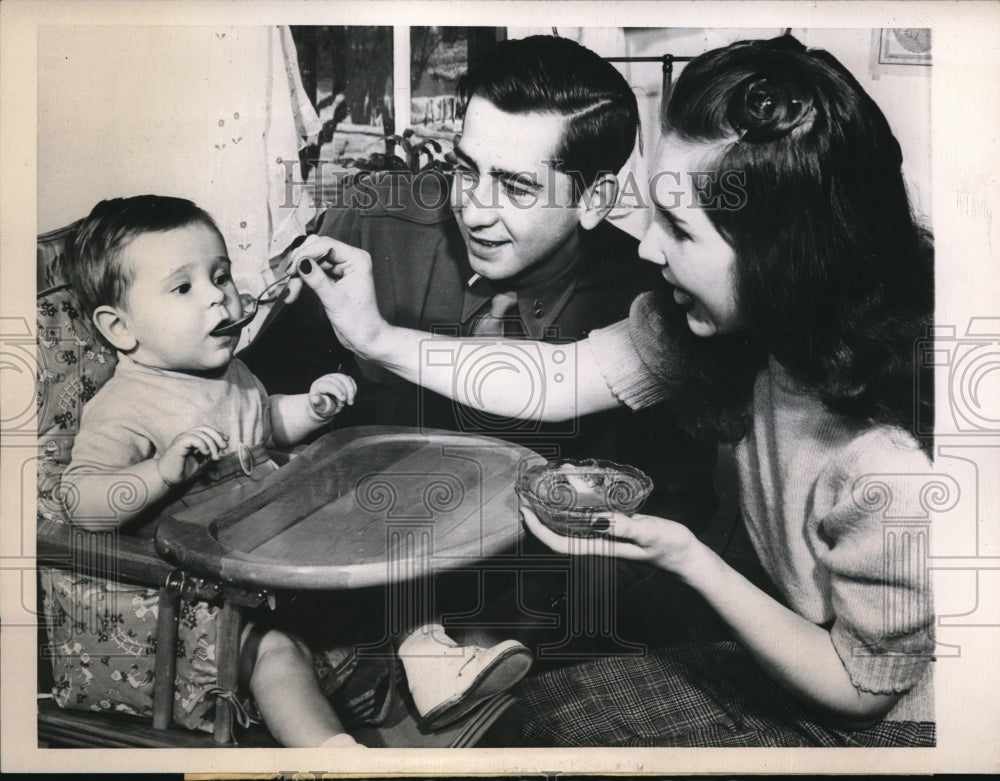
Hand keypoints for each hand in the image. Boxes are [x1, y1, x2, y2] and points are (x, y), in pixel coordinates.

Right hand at [157, 426, 227, 486]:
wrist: (166, 479)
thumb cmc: (180, 472)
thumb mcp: (199, 463)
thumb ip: (207, 457)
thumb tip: (219, 454)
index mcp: (190, 440)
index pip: (206, 431)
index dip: (218, 434)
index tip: (226, 442)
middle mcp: (186, 437)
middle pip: (205, 429)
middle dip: (217, 437)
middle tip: (224, 447)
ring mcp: (181, 439)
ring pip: (201, 433)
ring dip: (212, 444)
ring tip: (215, 456)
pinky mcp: (178, 444)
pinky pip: (193, 438)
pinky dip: (202, 444)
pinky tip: (206, 452)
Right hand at [281, 235, 386, 355]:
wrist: (365, 339)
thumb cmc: (359, 322)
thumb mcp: (335, 300)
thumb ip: (317, 279)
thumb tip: (301, 262)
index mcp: (357, 259)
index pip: (327, 245)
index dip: (306, 253)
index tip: (292, 268)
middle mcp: (350, 259)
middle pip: (317, 249)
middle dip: (301, 263)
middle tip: (289, 278)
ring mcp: (342, 268)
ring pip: (312, 261)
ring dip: (299, 274)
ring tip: (290, 293)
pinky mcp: (334, 277)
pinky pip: (313, 271)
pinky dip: (302, 280)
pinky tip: (294, 293)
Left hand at [308, 372, 356, 418]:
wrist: (327, 406)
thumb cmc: (323, 407)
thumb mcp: (320, 407)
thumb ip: (318, 403)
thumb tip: (314, 398)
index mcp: (318, 385)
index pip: (329, 385)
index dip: (338, 392)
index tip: (344, 400)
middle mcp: (325, 379)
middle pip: (338, 381)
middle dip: (345, 393)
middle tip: (347, 404)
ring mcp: (333, 377)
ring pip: (345, 378)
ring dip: (351, 390)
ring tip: (350, 402)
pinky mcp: (341, 378)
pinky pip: (350, 380)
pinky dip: (353, 388)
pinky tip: (352, 397)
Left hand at [519, 503, 700, 573]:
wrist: (687, 554)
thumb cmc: (670, 546)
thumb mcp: (649, 533)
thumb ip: (626, 527)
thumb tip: (598, 519)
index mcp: (601, 548)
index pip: (559, 543)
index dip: (539, 529)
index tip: (526, 510)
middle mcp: (598, 542)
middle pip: (559, 531)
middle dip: (541, 513)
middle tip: (529, 489)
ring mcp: (605, 534)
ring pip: (572, 521)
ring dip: (557, 503)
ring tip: (548, 480)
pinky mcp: (615, 526)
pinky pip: (588, 514)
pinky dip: (577, 499)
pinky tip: (577, 485)